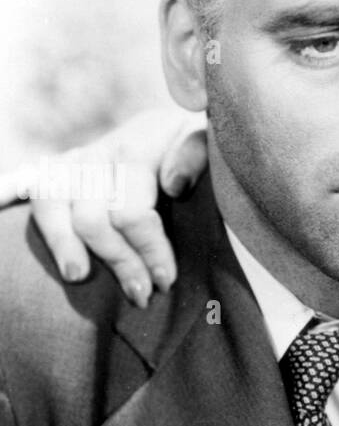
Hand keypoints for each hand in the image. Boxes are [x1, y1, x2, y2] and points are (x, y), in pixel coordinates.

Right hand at [0, 108, 208, 305]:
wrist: (170, 131)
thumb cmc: (195, 152)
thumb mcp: (208, 145)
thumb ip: (197, 155)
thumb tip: (174, 184)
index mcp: (145, 142)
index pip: (132, 210)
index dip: (149, 250)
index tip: (165, 280)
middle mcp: (106, 149)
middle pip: (95, 220)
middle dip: (120, 262)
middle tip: (143, 294)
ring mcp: (79, 158)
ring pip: (60, 210)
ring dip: (74, 251)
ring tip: (86, 280)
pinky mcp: (59, 170)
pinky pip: (42, 200)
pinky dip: (53, 235)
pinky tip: (71, 266)